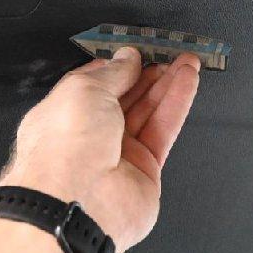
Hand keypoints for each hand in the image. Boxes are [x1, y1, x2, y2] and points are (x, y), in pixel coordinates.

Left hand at [0, 47, 200, 252]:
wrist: (76, 203)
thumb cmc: (64, 147)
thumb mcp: (84, 89)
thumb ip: (113, 72)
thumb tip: (127, 58)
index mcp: (65, 113)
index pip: (97, 83)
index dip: (120, 65)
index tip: (140, 50)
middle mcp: (90, 135)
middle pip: (126, 97)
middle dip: (148, 73)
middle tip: (170, 53)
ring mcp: (118, 154)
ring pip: (149, 111)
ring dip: (169, 85)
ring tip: (188, 62)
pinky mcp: (145, 170)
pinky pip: (163, 130)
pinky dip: (177, 104)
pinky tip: (187, 82)